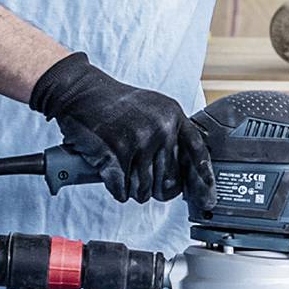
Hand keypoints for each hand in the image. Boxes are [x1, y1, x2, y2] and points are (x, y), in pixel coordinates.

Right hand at [29, 53, 209, 205]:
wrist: (81, 92)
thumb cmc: (114, 103)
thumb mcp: (153, 108)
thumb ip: (170, 132)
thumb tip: (184, 171)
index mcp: (172, 116)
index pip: (196, 152)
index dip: (204, 177)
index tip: (208, 195)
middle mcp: (160, 129)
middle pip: (169, 181)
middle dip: (157, 189)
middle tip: (143, 182)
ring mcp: (138, 141)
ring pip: (145, 190)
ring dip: (133, 190)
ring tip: (124, 173)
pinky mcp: (115, 153)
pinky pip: (122, 190)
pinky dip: (116, 189)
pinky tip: (112, 177)